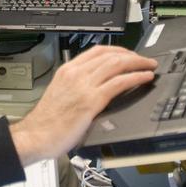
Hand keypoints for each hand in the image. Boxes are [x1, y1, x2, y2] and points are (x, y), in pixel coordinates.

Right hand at [10, 45, 156, 163]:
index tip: (129, 54)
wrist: (36, 136)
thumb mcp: (61, 94)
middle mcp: (76, 74)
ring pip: (117, 65)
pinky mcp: (92, 100)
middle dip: (132, 55)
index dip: (118, 50)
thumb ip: (77, 86)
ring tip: (149, 67)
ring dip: (138, 63)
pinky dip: (136, 78)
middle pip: (110, 55)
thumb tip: (98, 87)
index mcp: (67, 70)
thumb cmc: (46, 122)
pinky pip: (120, 83)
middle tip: (145, 60)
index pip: (97, 51)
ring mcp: (84, 86)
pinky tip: (144, 78)